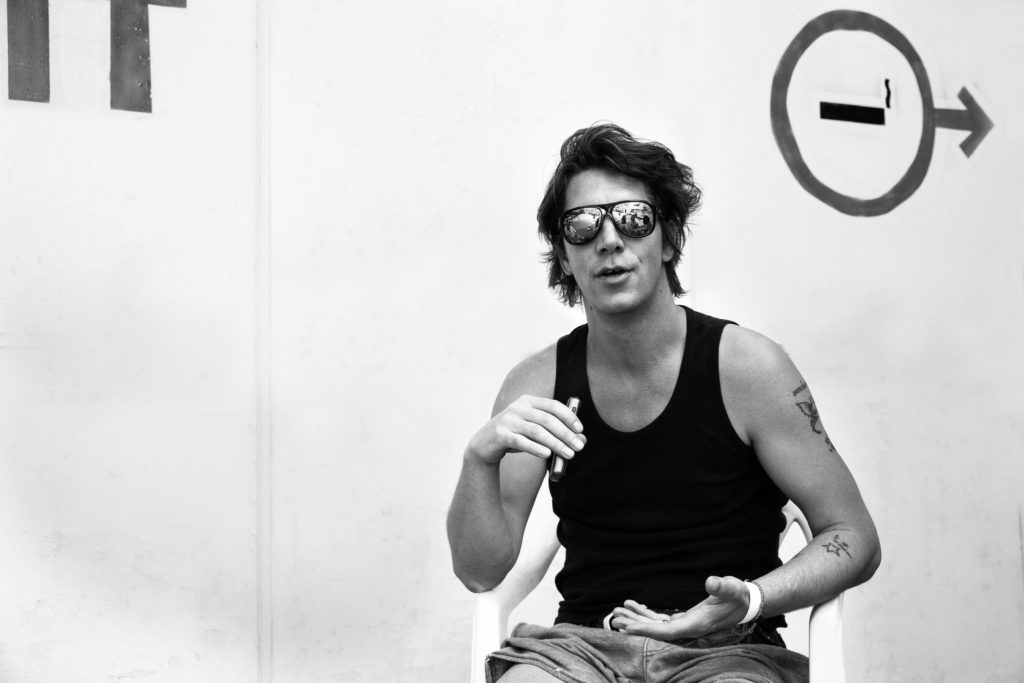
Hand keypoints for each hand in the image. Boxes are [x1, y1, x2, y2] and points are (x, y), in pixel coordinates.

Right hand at [466, 395, 584, 465]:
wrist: (485, 444)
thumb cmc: (516, 436)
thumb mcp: (535, 431)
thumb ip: (556, 433)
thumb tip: (582, 440)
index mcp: (528, 401)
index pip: (553, 405)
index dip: (569, 417)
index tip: (580, 430)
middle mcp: (518, 407)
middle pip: (547, 419)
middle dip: (565, 434)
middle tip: (578, 447)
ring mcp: (508, 420)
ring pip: (537, 431)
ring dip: (555, 443)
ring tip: (568, 454)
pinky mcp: (500, 434)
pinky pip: (521, 441)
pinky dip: (536, 448)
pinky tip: (547, 454)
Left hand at [612, 577, 749, 640]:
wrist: (745, 603)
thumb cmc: (738, 596)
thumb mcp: (732, 588)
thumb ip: (722, 587)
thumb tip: (711, 582)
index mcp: (696, 624)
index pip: (667, 631)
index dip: (647, 630)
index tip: (628, 628)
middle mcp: (688, 628)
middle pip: (656, 631)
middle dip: (635, 625)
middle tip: (614, 619)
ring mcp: (685, 625)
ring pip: (655, 625)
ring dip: (636, 618)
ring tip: (617, 612)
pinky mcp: (684, 619)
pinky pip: (660, 619)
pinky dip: (646, 613)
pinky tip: (634, 605)